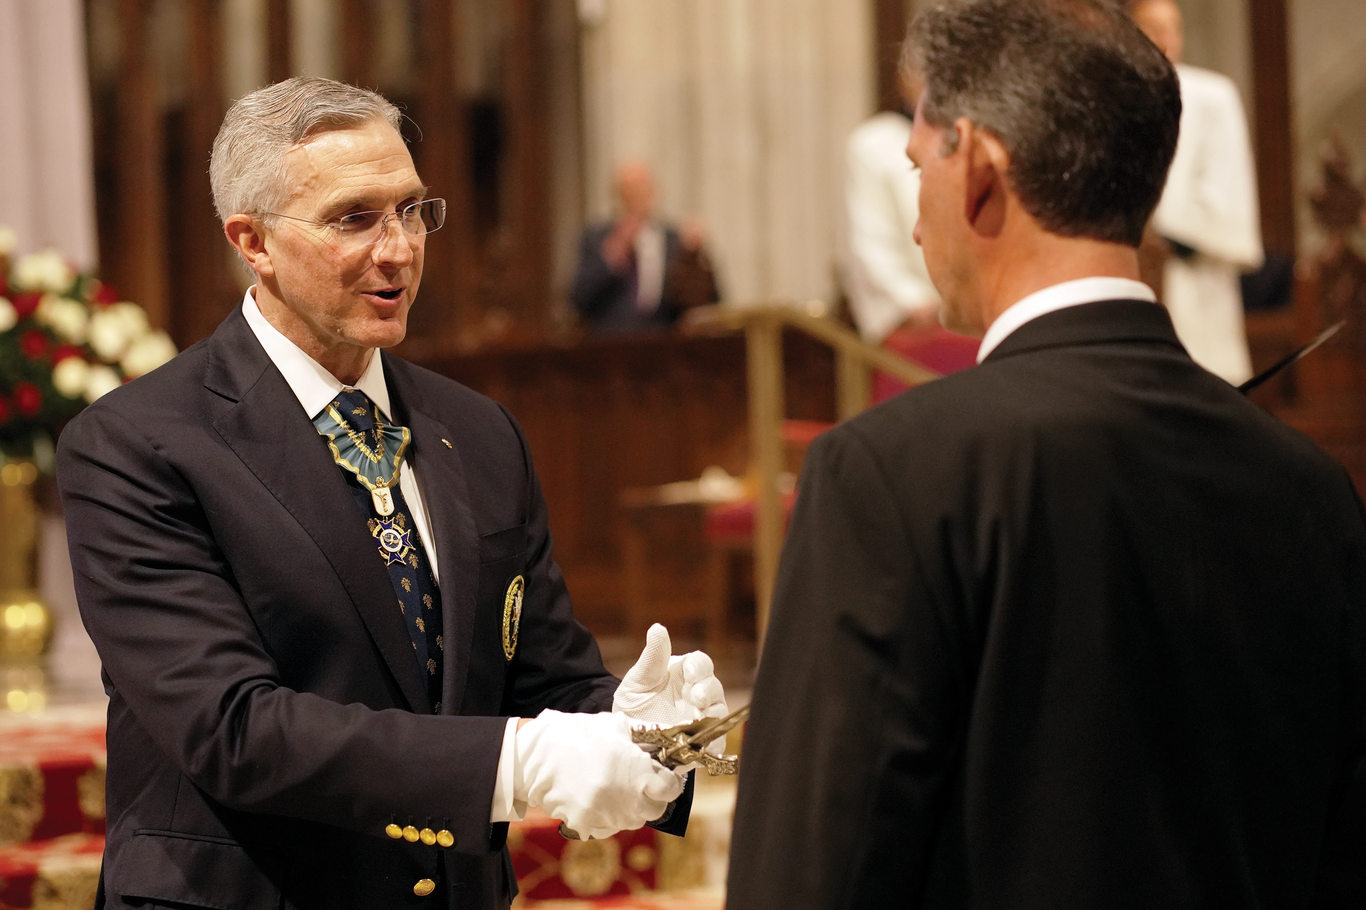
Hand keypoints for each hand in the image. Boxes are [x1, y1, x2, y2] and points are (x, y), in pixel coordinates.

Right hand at [516, 709, 682, 840]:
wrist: (533, 757)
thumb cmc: (575, 735)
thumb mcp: (614, 726)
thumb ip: (643, 737)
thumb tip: (663, 741)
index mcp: (636, 771)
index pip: (670, 789)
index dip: (669, 781)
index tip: (663, 775)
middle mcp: (626, 798)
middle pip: (656, 808)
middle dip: (653, 796)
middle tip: (642, 782)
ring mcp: (607, 816)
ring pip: (634, 820)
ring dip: (632, 806)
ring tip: (617, 787)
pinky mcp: (588, 826)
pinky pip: (610, 826)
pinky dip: (610, 815)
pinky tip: (599, 797)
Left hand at [613, 624, 727, 749]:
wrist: (627, 738)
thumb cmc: (635, 702)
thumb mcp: (639, 680)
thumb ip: (652, 657)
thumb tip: (657, 628)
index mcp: (685, 673)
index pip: (701, 664)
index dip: (699, 667)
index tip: (689, 673)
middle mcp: (698, 693)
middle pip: (714, 686)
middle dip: (707, 691)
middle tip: (695, 698)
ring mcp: (703, 718)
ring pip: (719, 711)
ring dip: (710, 714)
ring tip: (695, 719)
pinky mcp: (704, 741)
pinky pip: (716, 738)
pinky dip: (712, 738)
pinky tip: (699, 739)